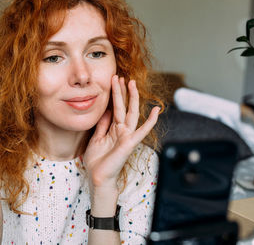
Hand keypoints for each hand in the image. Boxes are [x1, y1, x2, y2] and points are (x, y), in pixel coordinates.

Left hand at [83, 75, 159, 190]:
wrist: (98, 178)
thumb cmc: (97, 161)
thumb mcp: (96, 139)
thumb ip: (103, 125)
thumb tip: (106, 111)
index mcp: (114, 129)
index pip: (115, 108)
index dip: (114, 95)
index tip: (112, 80)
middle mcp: (122, 131)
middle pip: (123, 107)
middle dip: (122, 91)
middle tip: (120, 76)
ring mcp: (127, 136)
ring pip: (131, 113)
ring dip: (132, 98)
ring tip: (132, 83)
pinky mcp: (130, 143)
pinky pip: (142, 130)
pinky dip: (150, 121)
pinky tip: (156, 110)